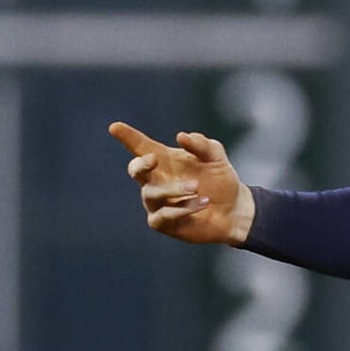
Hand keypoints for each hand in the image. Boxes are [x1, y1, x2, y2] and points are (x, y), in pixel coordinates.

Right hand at [109, 121, 253, 244]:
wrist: (234, 209)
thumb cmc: (219, 179)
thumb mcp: (216, 157)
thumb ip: (202, 145)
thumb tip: (181, 136)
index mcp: (164, 161)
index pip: (141, 147)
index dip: (128, 137)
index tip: (115, 127)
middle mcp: (155, 180)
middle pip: (136, 170)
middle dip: (141, 164)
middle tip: (154, 158)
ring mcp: (156, 203)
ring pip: (153, 194)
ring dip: (174, 189)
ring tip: (196, 187)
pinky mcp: (162, 223)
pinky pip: (165, 215)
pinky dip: (183, 208)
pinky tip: (203, 202)